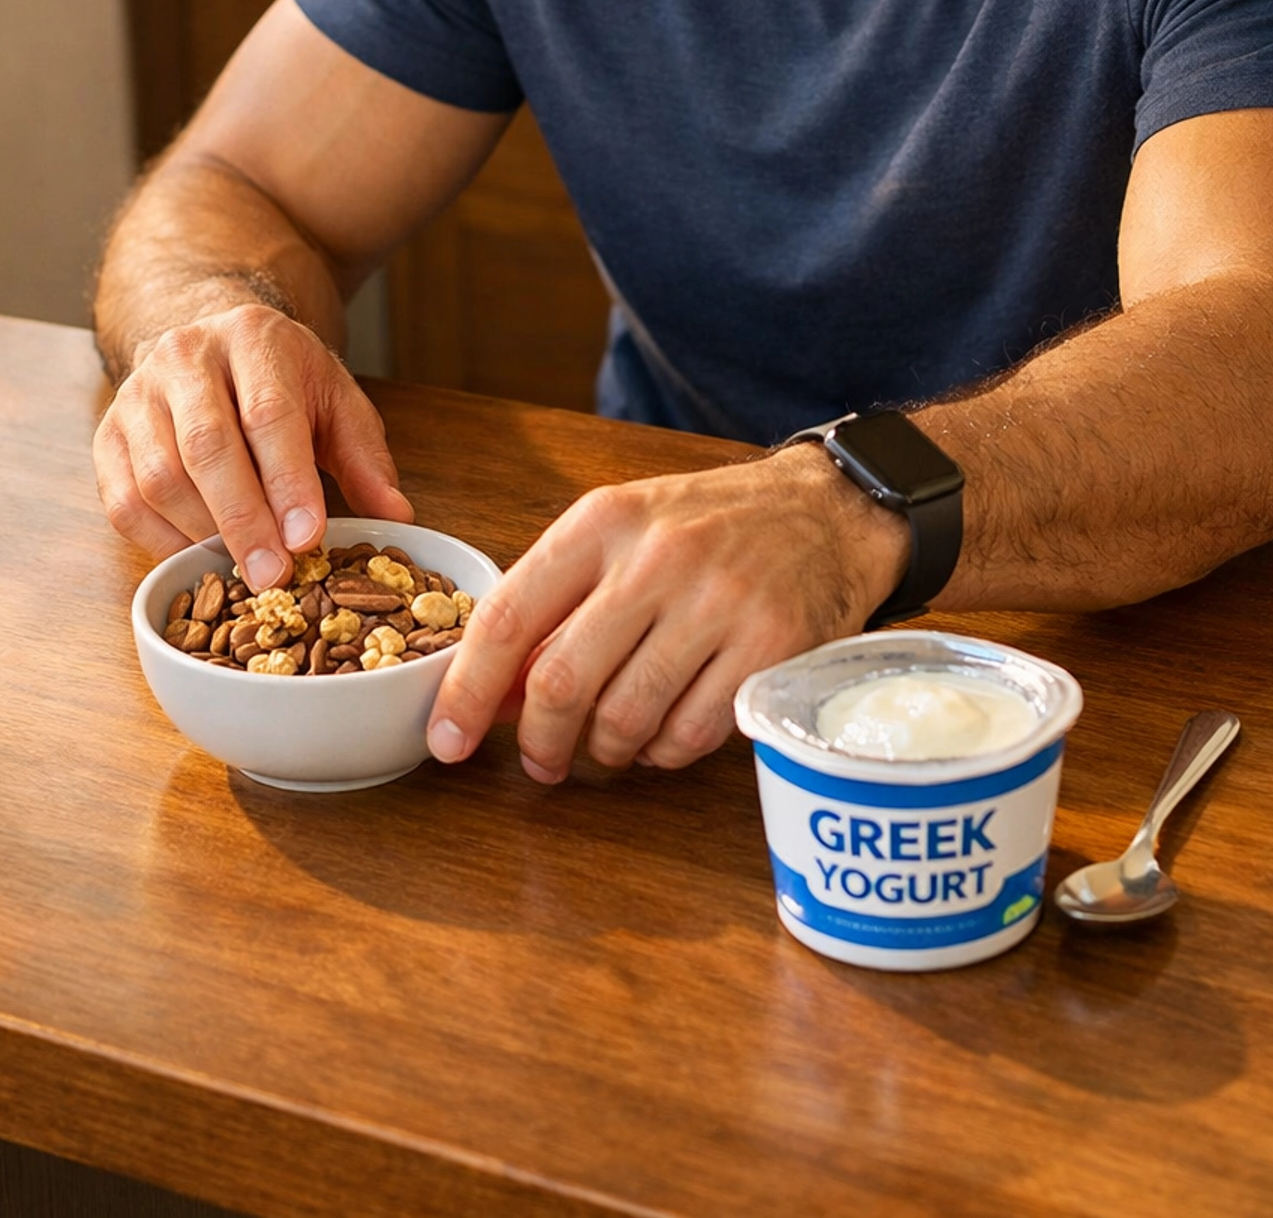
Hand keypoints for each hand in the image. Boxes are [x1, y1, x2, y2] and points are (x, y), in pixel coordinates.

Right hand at [93, 303, 412, 584]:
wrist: (213, 341)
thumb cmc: (281, 378)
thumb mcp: (334, 400)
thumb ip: (364, 456)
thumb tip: (395, 515)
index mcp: (254, 338)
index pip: (269, 414)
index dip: (287, 482)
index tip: (308, 539)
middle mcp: (186, 357)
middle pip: (207, 447)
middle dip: (243, 521)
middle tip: (274, 577)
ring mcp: (137, 393)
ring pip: (159, 478)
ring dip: (203, 534)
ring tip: (243, 570)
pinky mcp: (107, 433)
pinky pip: (123, 502)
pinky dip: (160, 542)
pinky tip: (198, 557)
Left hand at [427, 443, 905, 779]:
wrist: (825, 510)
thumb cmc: (709, 526)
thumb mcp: (623, 531)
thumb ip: (558, 599)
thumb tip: (494, 691)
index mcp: (604, 521)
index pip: (512, 614)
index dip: (469, 688)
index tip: (447, 738)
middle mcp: (657, 557)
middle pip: (562, 680)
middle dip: (537, 741)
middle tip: (538, 762)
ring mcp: (717, 603)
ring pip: (624, 718)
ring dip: (604, 752)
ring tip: (609, 745)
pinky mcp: (768, 648)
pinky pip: (689, 735)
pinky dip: (662, 753)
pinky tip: (663, 735)